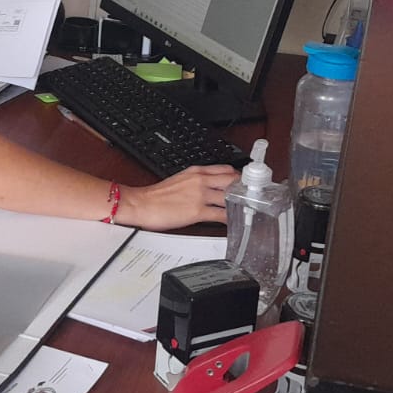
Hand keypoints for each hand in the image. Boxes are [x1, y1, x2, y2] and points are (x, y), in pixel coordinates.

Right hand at [121, 164, 237, 229]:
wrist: (141, 204)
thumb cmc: (156, 196)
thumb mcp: (180, 180)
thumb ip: (197, 181)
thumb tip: (210, 187)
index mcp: (196, 171)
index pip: (226, 169)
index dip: (239, 177)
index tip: (245, 185)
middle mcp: (200, 180)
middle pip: (233, 180)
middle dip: (245, 189)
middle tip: (251, 198)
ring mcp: (200, 195)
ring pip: (230, 197)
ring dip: (241, 204)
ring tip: (247, 211)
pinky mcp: (197, 211)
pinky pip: (221, 215)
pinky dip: (231, 219)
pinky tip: (235, 223)